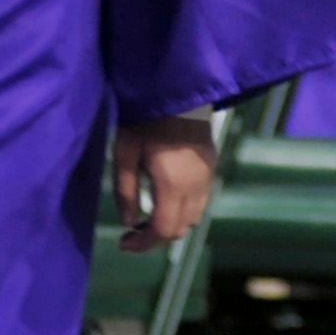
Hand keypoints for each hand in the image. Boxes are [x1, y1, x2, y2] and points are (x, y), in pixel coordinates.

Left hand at [112, 114, 216, 251]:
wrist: (179, 90)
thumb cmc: (146, 119)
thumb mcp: (125, 153)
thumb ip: (126, 191)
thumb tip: (129, 222)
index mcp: (173, 185)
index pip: (163, 230)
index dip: (143, 244)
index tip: (123, 243)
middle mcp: (196, 186)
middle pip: (180, 229)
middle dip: (155, 238)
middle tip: (132, 233)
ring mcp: (208, 176)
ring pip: (194, 218)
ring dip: (171, 225)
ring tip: (148, 219)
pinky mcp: (212, 167)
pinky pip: (201, 202)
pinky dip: (183, 211)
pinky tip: (166, 201)